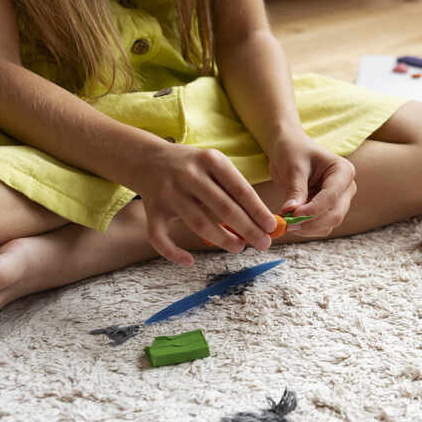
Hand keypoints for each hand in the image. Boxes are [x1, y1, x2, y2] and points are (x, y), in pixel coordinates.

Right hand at [130, 142, 276, 264]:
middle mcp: (189, 175)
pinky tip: (189, 261)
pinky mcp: (153, 209)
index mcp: (211, 161)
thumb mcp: (216, 166)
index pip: (240, 190)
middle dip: (247, 229)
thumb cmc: (194, 168)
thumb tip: (262, 222)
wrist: (149, 159)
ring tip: (239, 248)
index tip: (272, 227)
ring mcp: (169, 193)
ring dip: (221, 239)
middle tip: (263, 243)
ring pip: (198, 223)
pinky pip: (160, 237)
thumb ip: (235, 189)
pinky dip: (173, 252)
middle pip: (223, 208)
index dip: (258, 211)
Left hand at [268, 134, 356, 236]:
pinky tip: (291, 223)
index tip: (293, 215)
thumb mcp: (294, 167)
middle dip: (311, 222)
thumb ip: (296, 190)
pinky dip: (306, 229)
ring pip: (329, 224)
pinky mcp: (328, 210)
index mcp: (343, 171)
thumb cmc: (293, 151)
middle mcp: (346, 188)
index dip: (313, 209)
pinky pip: (321, 227)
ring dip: (308, 228)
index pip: (332, 196)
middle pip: (335, 214)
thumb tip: (291, 213)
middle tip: (288, 224)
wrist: (290, 149)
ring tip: (286, 223)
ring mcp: (339, 201)